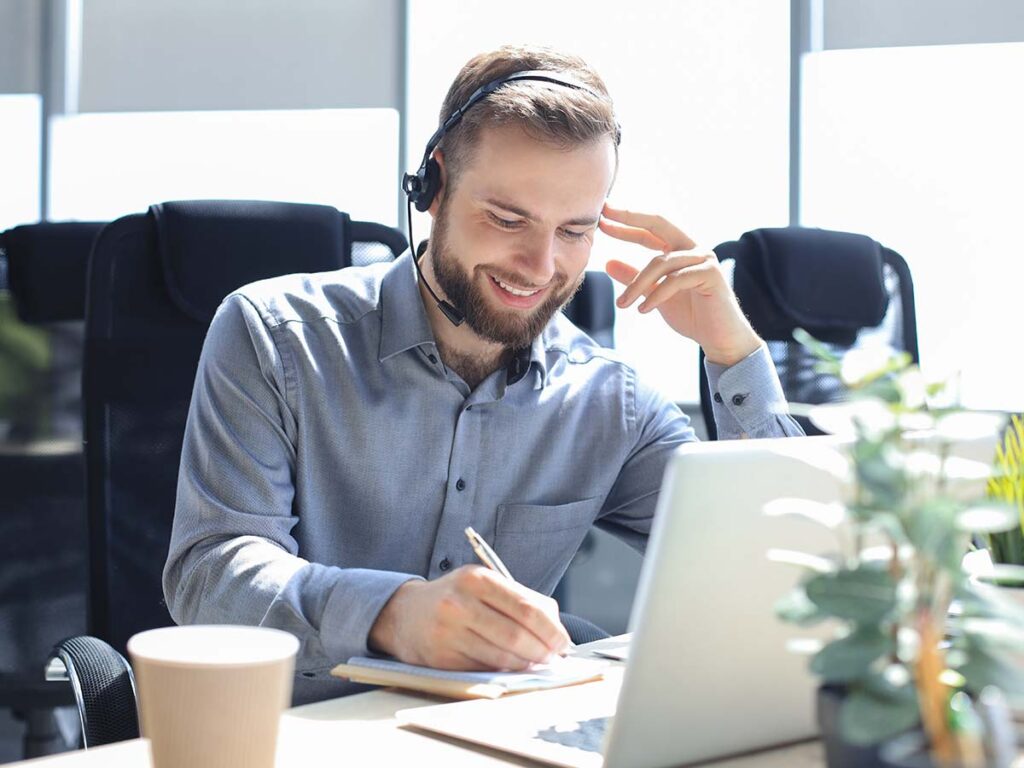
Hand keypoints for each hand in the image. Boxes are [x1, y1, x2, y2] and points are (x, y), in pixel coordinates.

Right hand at [368, 566, 570, 669]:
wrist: (405, 614)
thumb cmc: (455, 598)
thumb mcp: (483, 585)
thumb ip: (520, 598)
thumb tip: (555, 625)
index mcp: (476, 579)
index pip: (525, 608)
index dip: (550, 629)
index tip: (563, 642)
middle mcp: (460, 603)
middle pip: (516, 634)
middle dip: (542, 650)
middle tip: (553, 657)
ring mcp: (448, 632)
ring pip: (501, 656)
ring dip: (525, 663)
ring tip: (535, 662)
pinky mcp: (441, 657)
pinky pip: (483, 669)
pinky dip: (503, 671)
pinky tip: (510, 667)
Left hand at [599, 204, 760, 365]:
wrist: (719, 339)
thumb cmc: (692, 315)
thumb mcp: (655, 295)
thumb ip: (635, 278)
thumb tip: (608, 262)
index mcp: (681, 249)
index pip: (651, 229)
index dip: (627, 223)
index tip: (602, 217)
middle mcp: (694, 248)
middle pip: (659, 224)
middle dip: (630, 221)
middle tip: (603, 222)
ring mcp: (704, 259)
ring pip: (661, 262)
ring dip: (637, 284)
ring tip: (622, 304)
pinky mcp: (711, 274)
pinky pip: (675, 280)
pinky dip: (656, 295)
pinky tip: (643, 310)